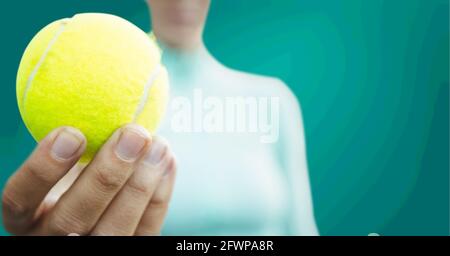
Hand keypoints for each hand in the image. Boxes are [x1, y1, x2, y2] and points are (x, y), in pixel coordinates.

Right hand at [2, 124, 175, 235]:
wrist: (100, 200)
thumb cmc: (77, 167)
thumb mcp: (67, 152)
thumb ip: (75, 131)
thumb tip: (102, 72)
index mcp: (26, 215)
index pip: (20, 199)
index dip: (42, 169)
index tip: (71, 131)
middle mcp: (51, 238)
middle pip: (73, 219)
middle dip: (106, 176)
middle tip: (133, 133)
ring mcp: (91, 250)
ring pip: (113, 231)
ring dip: (140, 185)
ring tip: (158, 144)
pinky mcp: (130, 252)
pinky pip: (146, 232)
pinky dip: (159, 195)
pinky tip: (168, 160)